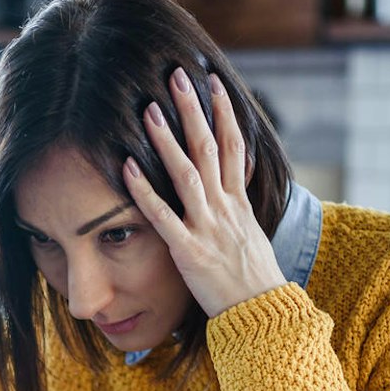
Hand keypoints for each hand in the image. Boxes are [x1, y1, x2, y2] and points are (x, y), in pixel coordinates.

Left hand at [123, 69, 286, 317]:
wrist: (263, 314)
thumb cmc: (254, 280)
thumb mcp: (252, 235)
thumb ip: (239, 206)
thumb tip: (237, 182)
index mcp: (240, 203)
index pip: (234, 146)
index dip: (224, 112)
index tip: (211, 83)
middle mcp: (225, 208)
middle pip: (210, 148)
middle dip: (193, 110)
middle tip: (176, 76)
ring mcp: (207, 227)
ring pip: (186, 174)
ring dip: (166, 140)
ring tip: (148, 109)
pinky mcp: (189, 250)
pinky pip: (162, 215)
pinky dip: (144, 189)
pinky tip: (126, 166)